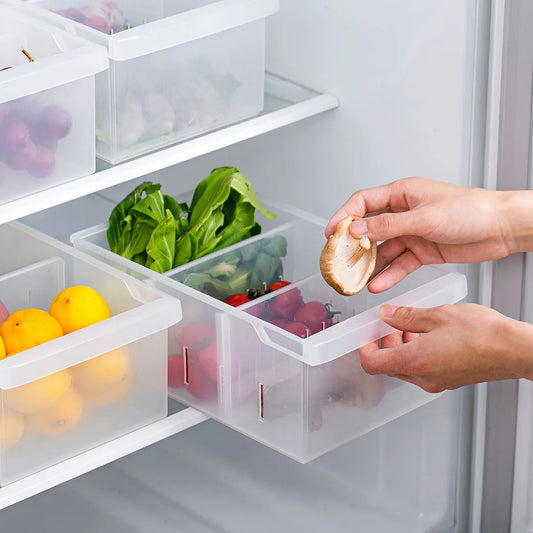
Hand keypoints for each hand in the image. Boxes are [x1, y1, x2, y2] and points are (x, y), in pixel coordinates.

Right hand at [325, 177, 532, 291]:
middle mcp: (404, 213)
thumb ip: (388, 225)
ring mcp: (412, 233)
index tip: (332, 232)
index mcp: (402, 194)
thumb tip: (358, 229)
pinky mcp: (422, 251)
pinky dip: (389, 274)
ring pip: (384, 250)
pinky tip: (379, 283)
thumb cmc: (470, 210)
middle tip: (341, 259)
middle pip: (370, 229)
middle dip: (355, 245)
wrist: (501, 228)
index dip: (344, 216)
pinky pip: (400, 264)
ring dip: (371, 264)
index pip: (363, 202)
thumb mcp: (423, 218)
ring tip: (358, 277)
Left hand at [358, 303, 532, 391]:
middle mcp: (423, 377)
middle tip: (390, 323)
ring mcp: (436, 382)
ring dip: (400, 346)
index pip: (372, 363)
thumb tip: (387, 315)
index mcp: (415, 361)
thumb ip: (406, 316)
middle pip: (387, 365)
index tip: (366, 334)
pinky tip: (429, 333)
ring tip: (413, 324)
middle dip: (384, 343)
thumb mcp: (438, 315)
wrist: (516, 350)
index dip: (364, 347)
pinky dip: (416, 351)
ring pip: (404, 367)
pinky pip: (421, 368)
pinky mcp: (448, 380)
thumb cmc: (484, 334)